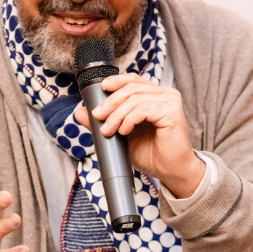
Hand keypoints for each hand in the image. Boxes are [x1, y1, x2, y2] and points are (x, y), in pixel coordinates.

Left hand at [75, 73, 205, 197]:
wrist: (171, 171)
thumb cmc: (152, 154)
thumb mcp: (122, 135)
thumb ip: (104, 121)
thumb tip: (80, 112)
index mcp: (156, 96)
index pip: (134, 80)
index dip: (116, 81)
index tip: (102, 89)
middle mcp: (165, 95)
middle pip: (131, 87)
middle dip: (110, 102)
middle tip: (98, 117)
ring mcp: (170, 102)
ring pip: (135, 99)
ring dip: (116, 115)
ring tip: (108, 130)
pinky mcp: (172, 112)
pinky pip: (143, 109)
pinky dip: (129, 119)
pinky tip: (124, 131)